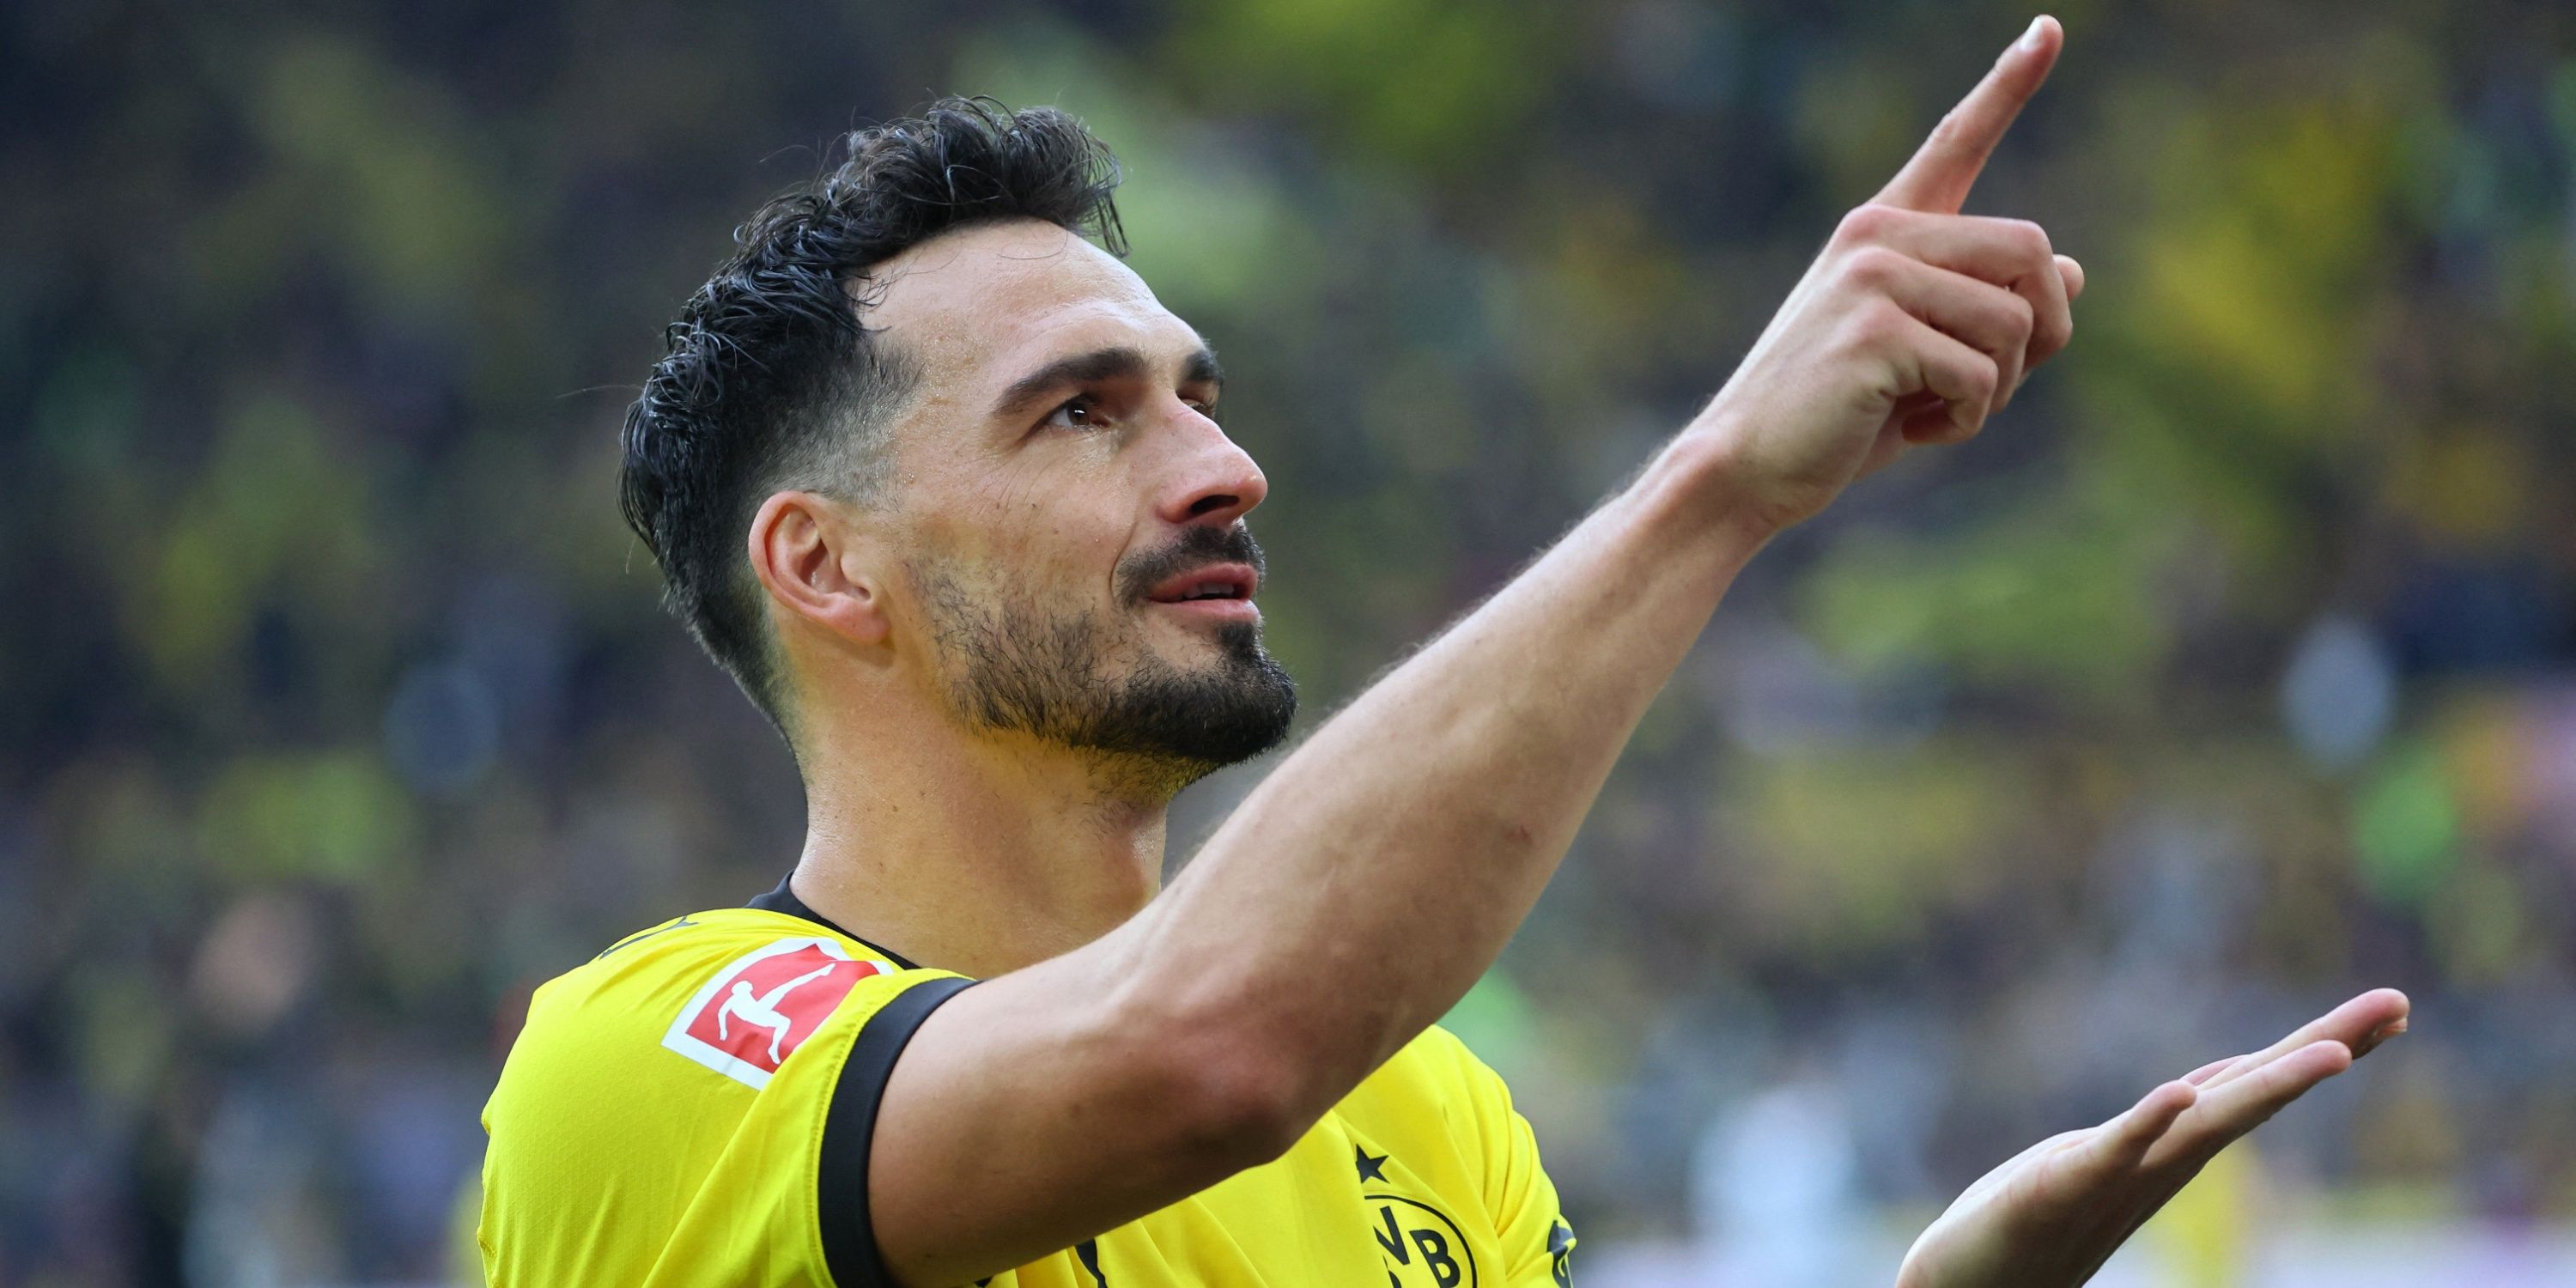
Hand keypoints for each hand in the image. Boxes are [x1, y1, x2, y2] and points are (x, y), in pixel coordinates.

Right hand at [1686, 15, 2086, 536]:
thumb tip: (2075, 271)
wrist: (1745, 466)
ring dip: (2001, 387)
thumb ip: (1982, 307)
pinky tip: (1914, 431)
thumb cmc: (1833, 415)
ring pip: (2016, 319)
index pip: (1956, 142)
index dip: (2009, 85)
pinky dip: (1967, 419)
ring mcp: (1872, 277)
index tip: (2048, 28)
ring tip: (1937, 412)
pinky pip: (1980, 373)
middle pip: (2030, 248)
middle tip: (2001, 383)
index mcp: (1881, 230)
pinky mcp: (1875, 330)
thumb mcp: (1918, 354)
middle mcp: (1876, 236)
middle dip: (2043, 327)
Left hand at [1895, 989, 2411, 1287]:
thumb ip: (2162, 1125)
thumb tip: (2214, 1082)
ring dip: (2266, 1088)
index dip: (2324, 1045)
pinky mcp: (2056, 1189)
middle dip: (2325, 1046)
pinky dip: (2146, 1124)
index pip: (2258, 1085)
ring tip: (2333, 1051)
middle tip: (2396, 1002)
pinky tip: (2178, 1094)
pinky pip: (2111, 1153)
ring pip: (2203, 1126)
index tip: (2394, 1008)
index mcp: (2175, 1146)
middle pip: (2253, 1094)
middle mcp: (2161, 1161)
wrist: (1972, 1283)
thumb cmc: (2037, 1218)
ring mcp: (2116, 1177)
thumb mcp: (2110, 1155)